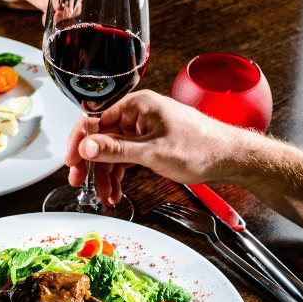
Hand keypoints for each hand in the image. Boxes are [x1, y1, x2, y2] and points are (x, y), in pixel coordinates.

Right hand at [64, 90, 257, 200]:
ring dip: (105, 175)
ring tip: (105, 195)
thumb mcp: (153, 152)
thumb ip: (116, 149)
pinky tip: (116, 191)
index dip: (80, 141)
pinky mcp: (149, 145)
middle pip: (101, 138)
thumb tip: (87, 147)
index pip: (95, 119)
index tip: (71, 161)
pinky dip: (118, 175)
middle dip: (90, 163)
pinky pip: (125, 159)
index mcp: (137, 105)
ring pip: (112, 152)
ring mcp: (143, 130)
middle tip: (79, 182)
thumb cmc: (201, 148)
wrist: (231, 158)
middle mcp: (138, 115)